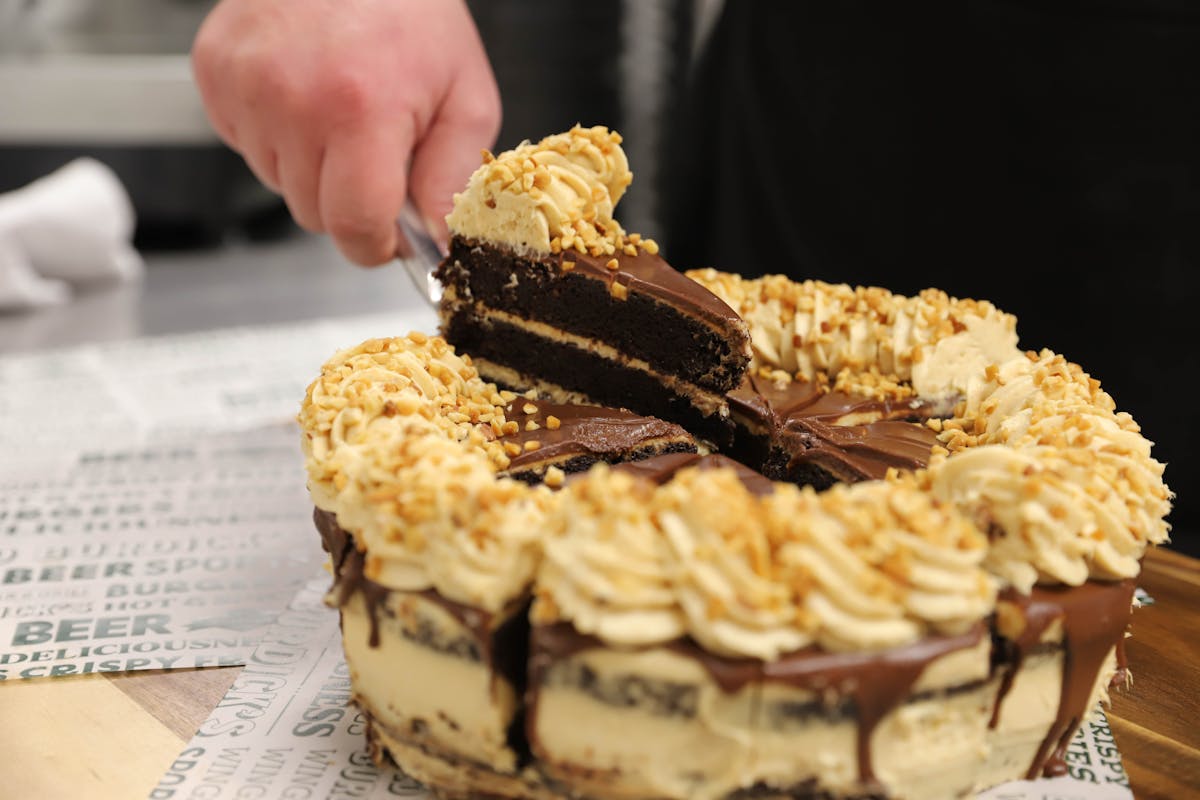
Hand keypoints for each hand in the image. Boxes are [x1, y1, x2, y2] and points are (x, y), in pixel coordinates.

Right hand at [191, 0, 500, 265]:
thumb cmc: (413, 12)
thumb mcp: (465, 97)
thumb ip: (450, 179)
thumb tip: (438, 243)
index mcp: (361, 110)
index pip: (354, 226)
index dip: (375, 245)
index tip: (390, 237)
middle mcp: (293, 100)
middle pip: (314, 214)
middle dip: (349, 200)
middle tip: (375, 150)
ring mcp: (245, 86)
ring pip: (278, 184)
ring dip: (311, 167)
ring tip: (339, 110)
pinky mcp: (215, 72)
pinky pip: (245, 146)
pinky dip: (277, 135)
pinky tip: (304, 95)